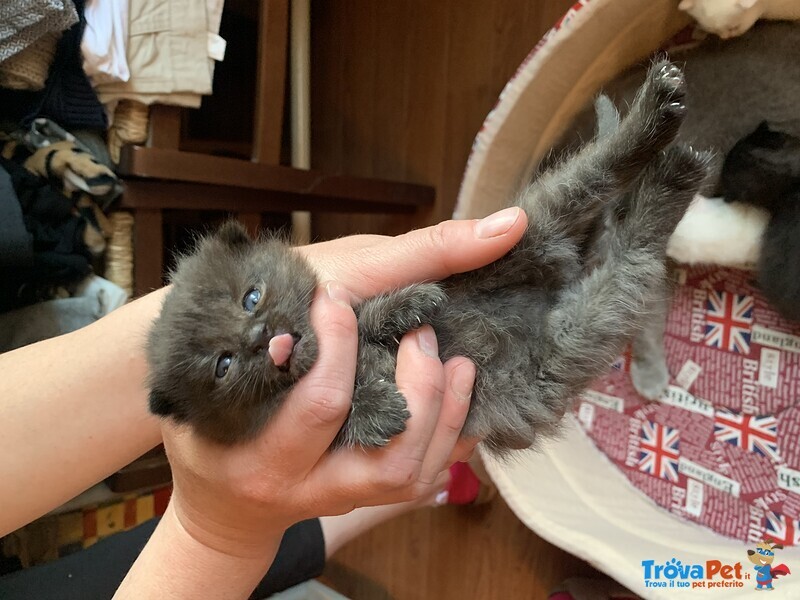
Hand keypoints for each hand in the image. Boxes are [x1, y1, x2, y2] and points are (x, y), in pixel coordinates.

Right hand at [162, 208, 526, 557]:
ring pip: (417, 476)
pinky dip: (456, 438)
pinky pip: (430, 480)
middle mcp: (312, 490)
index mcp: (264, 461)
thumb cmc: (208, 442)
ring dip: (448, 415)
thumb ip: (239, 357)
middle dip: (419, 389)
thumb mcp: (200, 399)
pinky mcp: (372, 502)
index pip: (320, 405)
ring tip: (459, 362)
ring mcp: (347, 502)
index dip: (340, 344)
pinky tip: (463, 394)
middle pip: (390, 458)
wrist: (222, 513)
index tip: (340, 296)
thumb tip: (284, 296)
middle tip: (421, 334)